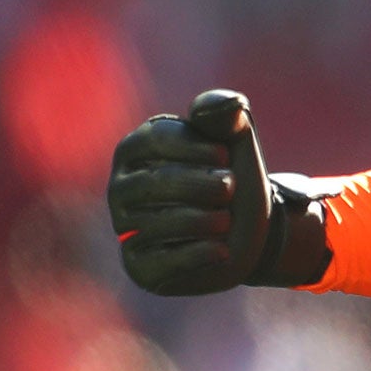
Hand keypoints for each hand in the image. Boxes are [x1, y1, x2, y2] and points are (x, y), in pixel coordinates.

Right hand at [107, 90, 329, 294]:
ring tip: (227, 219)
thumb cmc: (233, 176)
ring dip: (207, 219)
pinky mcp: (139, 266)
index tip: (225, 157)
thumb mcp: (237, 141)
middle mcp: (121, 189)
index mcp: (135, 149)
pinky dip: (203, 253)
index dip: (198, 147)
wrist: (249, 230)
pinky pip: (166, 261)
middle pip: (157, 183)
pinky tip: (222, 248)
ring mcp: (126, 230)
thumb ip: (228, 115)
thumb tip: (222, 104)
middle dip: (205, 185)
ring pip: (161, 224)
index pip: (156, 139)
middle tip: (230, 187)